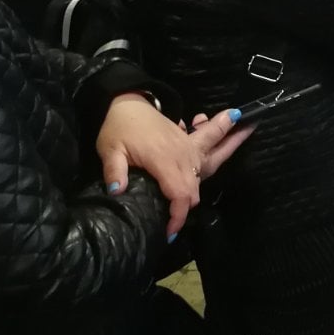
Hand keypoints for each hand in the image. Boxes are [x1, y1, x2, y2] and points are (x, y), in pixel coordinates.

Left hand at [98, 96, 250, 237]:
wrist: (130, 103)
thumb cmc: (118, 128)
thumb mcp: (110, 150)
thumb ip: (114, 171)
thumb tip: (117, 192)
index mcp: (163, 159)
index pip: (179, 193)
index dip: (178, 215)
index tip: (168, 231)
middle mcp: (182, 153)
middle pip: (194, 187)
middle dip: (187, 208)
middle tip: (172, 226)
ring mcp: (188, 146)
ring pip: (209, 167)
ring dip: (208, 181)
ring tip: (223, 190)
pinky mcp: (190, 142)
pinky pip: (209, 153)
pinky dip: (220, 152)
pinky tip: (221, 154)